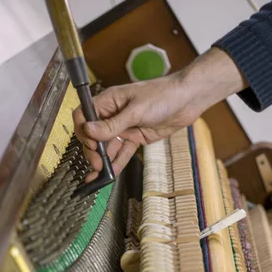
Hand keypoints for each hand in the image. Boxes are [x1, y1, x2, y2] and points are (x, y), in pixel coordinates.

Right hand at [73, 48, 245, 180]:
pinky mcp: (136, 137)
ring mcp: (124, 127)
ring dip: (103, 160)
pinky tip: (110, 174)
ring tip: (98, 176)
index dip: (83, 130)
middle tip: (96, 164)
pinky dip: (117, 163)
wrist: (188, 100)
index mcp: (109, 101)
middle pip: (94, 135)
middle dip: (93, 151)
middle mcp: (113, 114)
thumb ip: (112, 125)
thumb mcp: (135, 111)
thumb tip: (88, 131)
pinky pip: (123, 152)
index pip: (85, 115)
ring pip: (108, 146)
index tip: (90, 143)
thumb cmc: (162, 96)